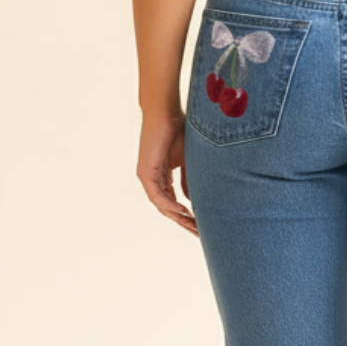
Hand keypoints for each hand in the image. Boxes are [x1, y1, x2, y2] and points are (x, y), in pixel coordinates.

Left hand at [136, 111, 197, 236]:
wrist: (165, 112)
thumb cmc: (177, 130)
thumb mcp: (188, 160)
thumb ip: (189, 180)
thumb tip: (192, 201)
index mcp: (161, 177)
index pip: (172, 202)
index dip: (186, 215)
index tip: (201, 225)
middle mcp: (152, 180)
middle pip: (167, 208)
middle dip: (184, 222)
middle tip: (199, 233)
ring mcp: (147, 177)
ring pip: (162, 205)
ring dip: (178, 218)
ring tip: (194, 227)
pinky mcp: (145, 173)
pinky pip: (158, 196)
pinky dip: (171, 205)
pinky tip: (184, 213)